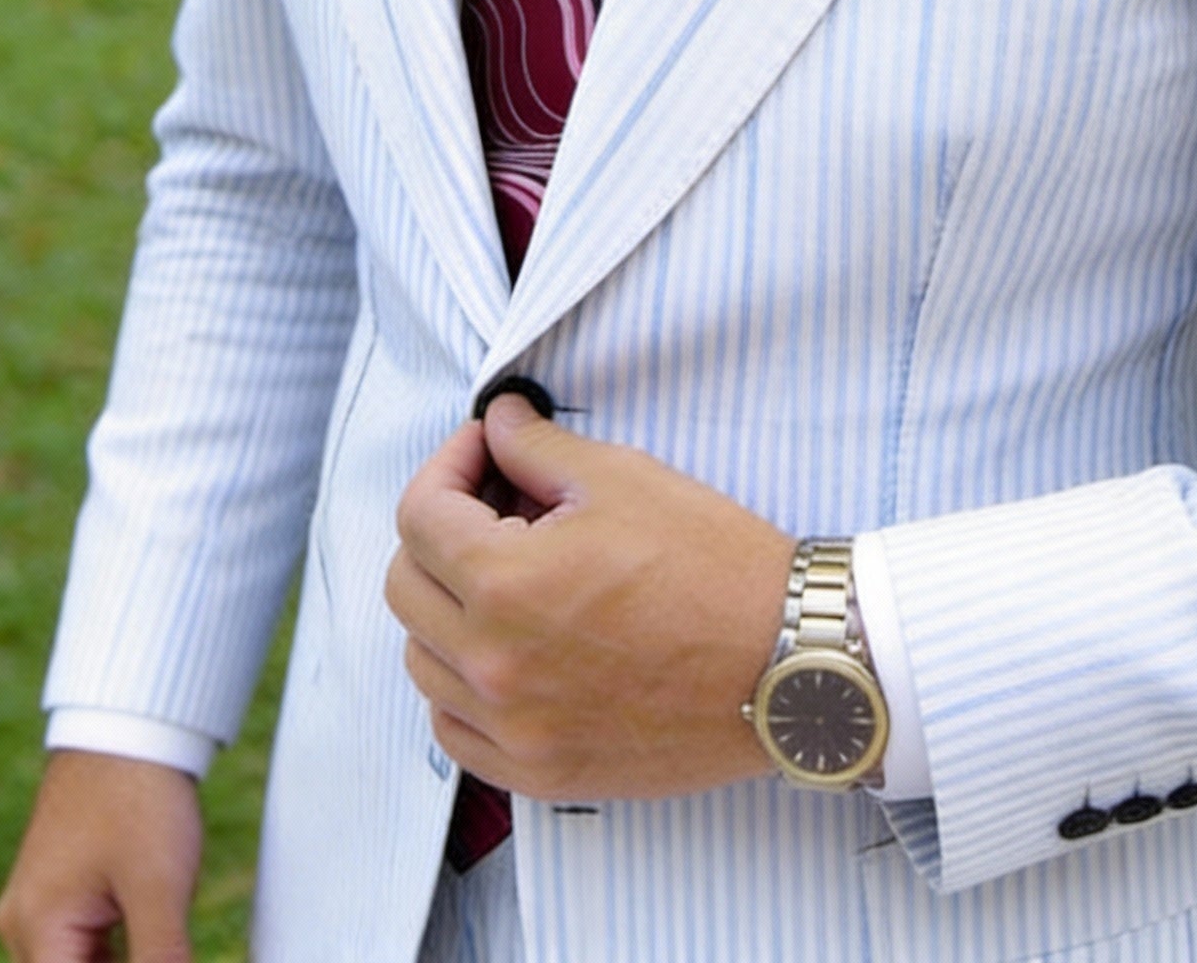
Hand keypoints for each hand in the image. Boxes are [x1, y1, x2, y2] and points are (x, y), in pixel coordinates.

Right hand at [0, 749, 202, 962]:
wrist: (131, 723)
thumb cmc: (139, 795)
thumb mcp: (159, 888)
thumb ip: (161, 959)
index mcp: (37, 931)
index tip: (160, 962)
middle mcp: (26, 925)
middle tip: (169, 953)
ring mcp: (44, 906)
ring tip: (164, 941)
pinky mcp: (67, 890)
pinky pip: (88, 948)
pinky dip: (121, 958)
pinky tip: (161, 948)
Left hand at [386, 395, 796, 800]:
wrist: (789, 664)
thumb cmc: (716, 566)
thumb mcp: (624, 479)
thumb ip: (539, 448)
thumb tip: (500, 423)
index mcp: (506, 583)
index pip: (421, 514)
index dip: (449, 464)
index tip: (487, 449)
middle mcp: (493, 664)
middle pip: (406, 586)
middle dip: (440, 530)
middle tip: (498, 503)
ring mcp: (513, 728)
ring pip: (423, 661)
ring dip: (448, 606)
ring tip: (511, 575)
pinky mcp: (540, 772)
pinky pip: (455, 732)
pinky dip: (462, 687)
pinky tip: (509, 649)